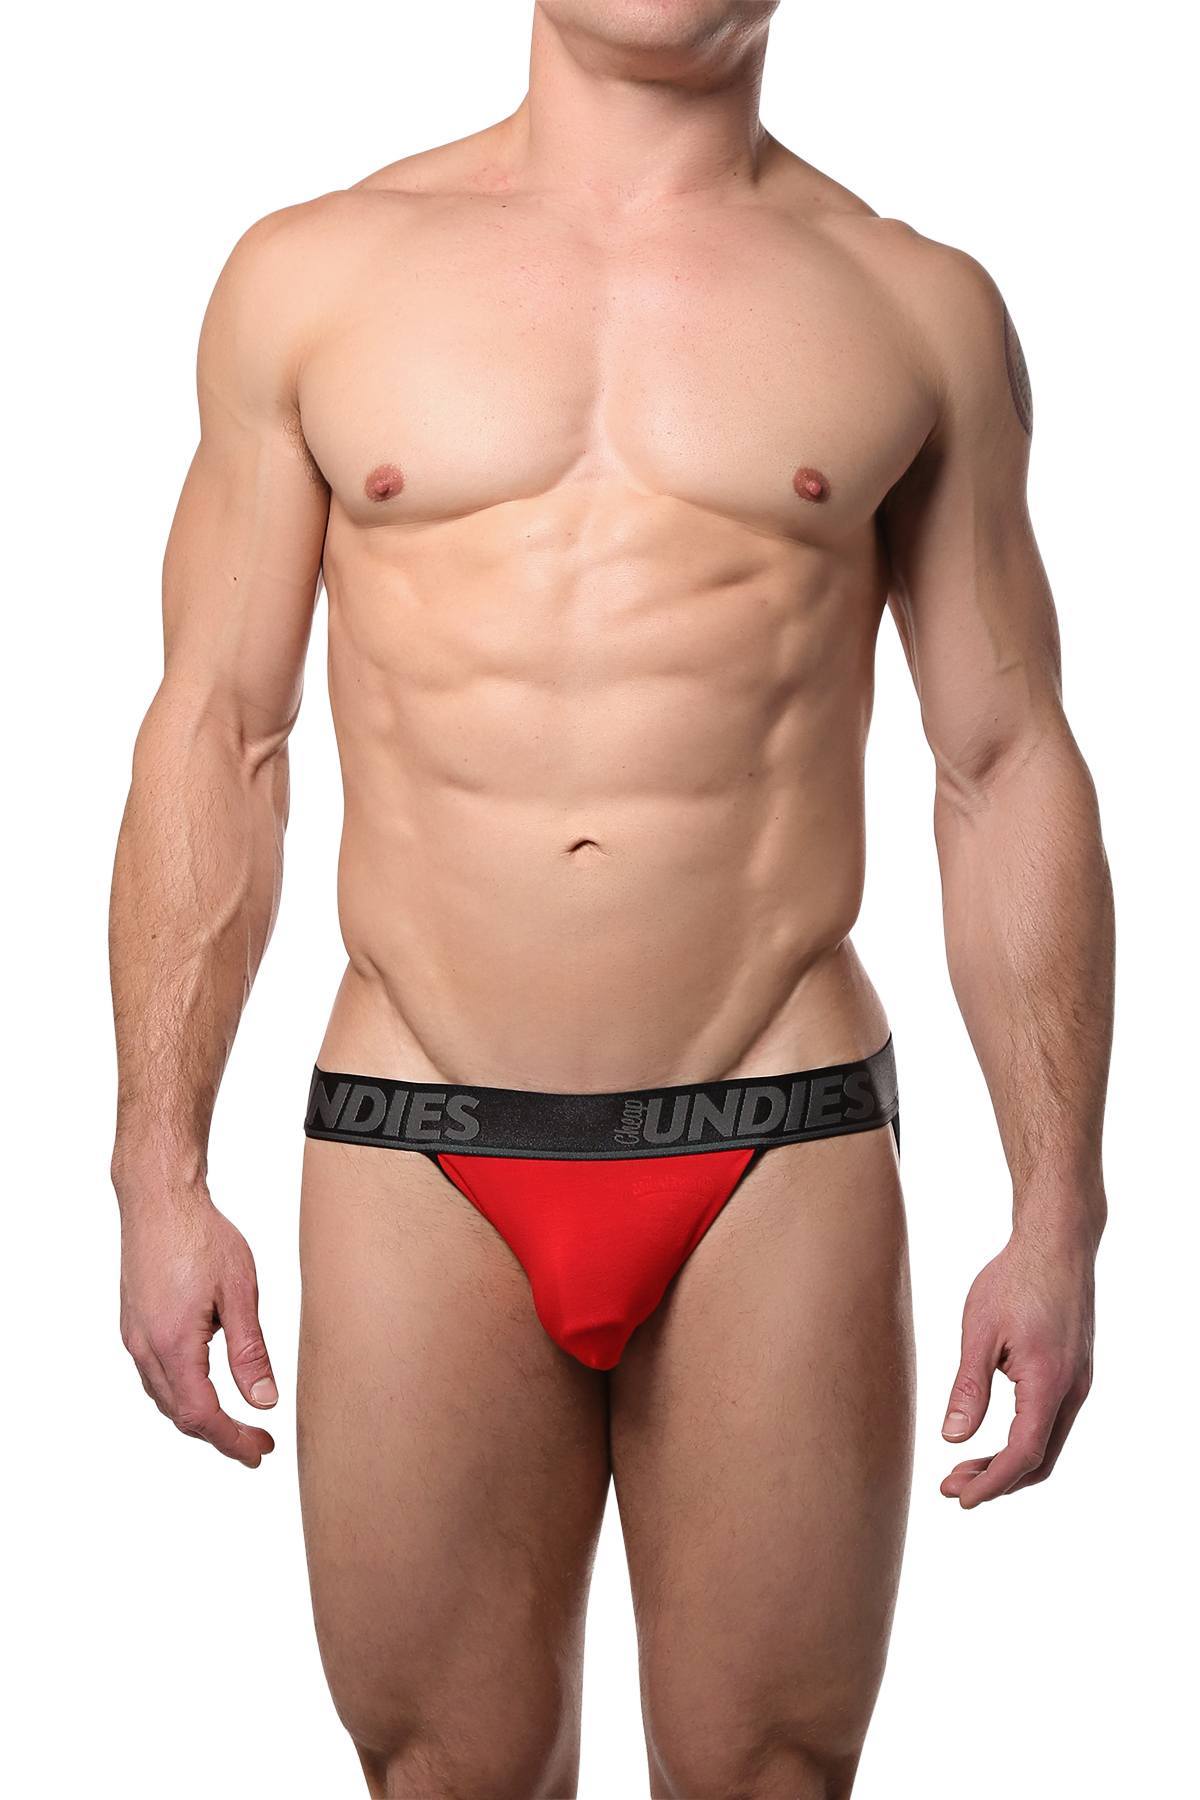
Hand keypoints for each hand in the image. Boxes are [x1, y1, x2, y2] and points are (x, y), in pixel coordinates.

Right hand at [119, 1190, 277, 1468]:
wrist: (158, 1199)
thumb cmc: (200, 1235)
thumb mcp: (239, 1291)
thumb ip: (250, 1351)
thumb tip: (264, 1399)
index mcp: (173, 1343)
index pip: (201, 1415)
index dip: (232, 1440)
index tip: (261, 1451)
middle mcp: (146, 1347)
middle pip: (180, 1414)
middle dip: (220, 1435)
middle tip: (257, 1442)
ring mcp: (135, 1336)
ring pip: (165, 1397)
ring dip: (199, 1416)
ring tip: (235, 1421)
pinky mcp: (134, 1324)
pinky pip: (155, 1375)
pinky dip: (182, 1392)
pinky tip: (204, 1385)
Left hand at [940, 1226, 1095, 1506]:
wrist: (1058, 1242)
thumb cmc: (1015, 1278)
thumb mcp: (980, 1331)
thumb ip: (968, 1387)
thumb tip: (952, 1438)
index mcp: (1049, 1383)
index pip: (1023, 1454)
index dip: (992, 1483)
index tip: (960, 1498)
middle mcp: (1072, 1389)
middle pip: (1040, 1459)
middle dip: (997, 1481)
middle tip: (952, 1487)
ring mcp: (1078, 1381)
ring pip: (1048, 1442)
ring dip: (1009, 1462)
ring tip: (965, 1467)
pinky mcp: (1075, 1371)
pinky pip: (1052, 1421)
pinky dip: (1023, 1440)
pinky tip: (992, 1436)